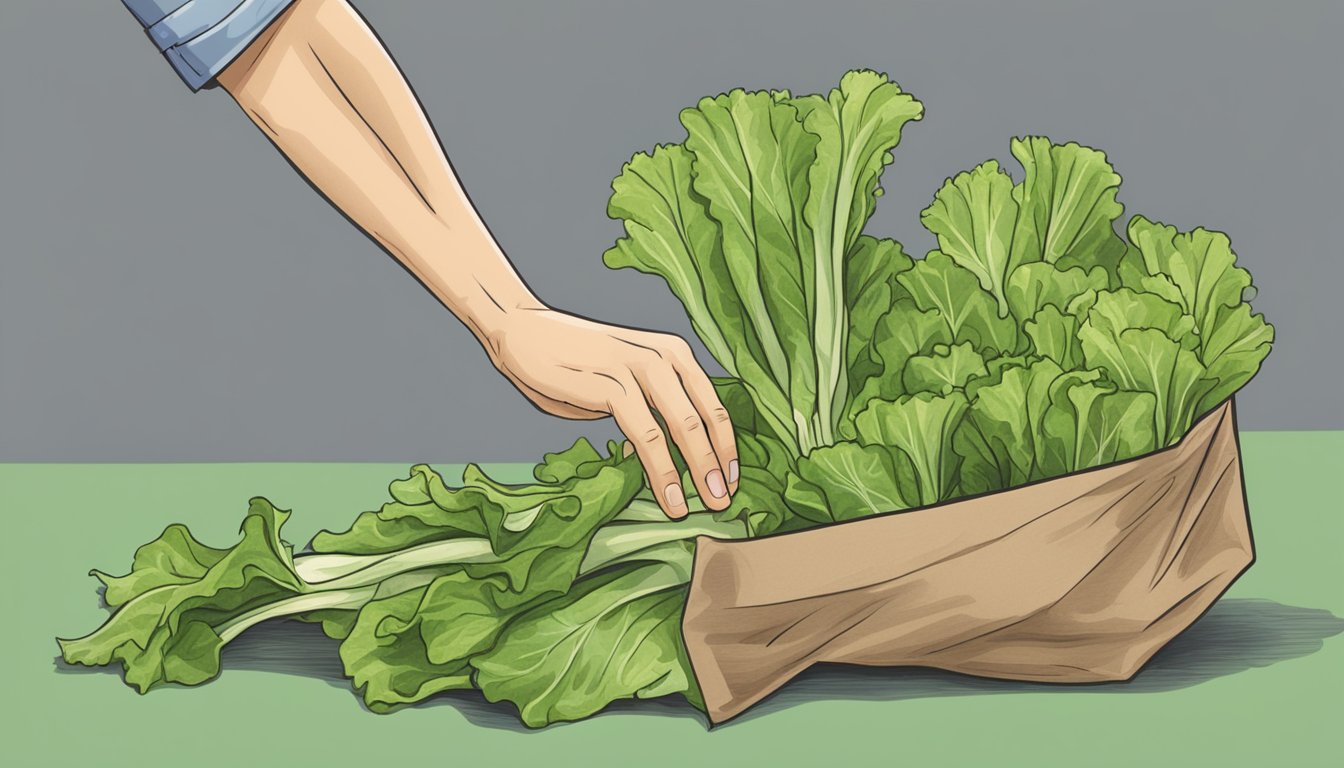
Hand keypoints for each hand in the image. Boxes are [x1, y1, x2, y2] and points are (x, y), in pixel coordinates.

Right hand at [487, 307, 737, 518]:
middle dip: (720, 464)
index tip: (731, 480)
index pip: (712, 405)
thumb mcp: (623, 383)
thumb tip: (672, 455)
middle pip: (706, 418)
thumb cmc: (573, 365)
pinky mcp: (613, 386)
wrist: (524, 332)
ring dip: (700, 471)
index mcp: (674, 354)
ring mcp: (639, 368)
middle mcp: (664, 356)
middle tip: (726, 501)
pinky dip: (664, 472)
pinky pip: (648, 437)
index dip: (727, 446)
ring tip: (708, 505)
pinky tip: (672, 499)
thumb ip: (650, 410)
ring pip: (684, 427)